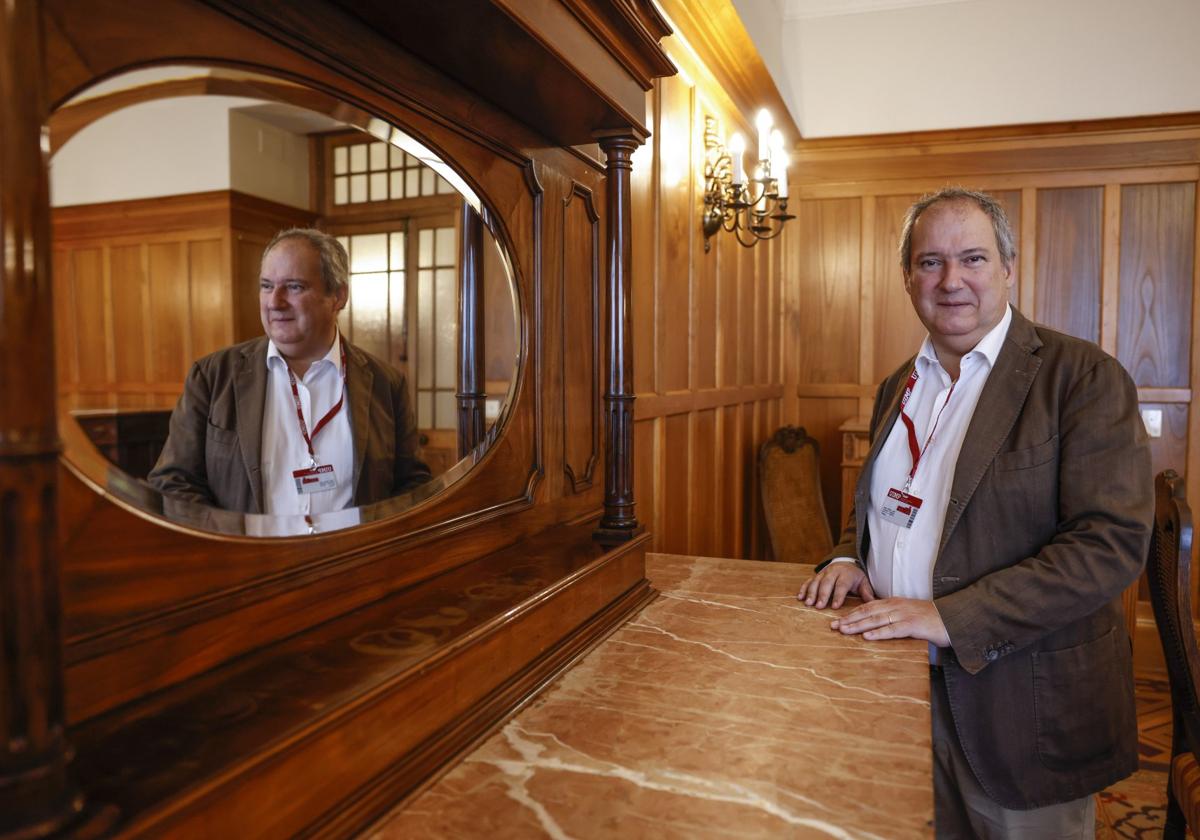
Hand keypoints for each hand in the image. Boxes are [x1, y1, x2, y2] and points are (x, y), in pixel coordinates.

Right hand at [797, 563, 875, 609]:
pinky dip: (804, 589)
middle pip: (826, 583)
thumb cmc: (855, 577)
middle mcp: (833, 572)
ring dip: (811, 593)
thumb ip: (867, 592)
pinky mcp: (816, 575)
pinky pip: (808, 581)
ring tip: (808, 603)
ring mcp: (823, 573)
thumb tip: (873, 602)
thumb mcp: (864, 582)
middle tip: (818, 606)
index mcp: (846, 574)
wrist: (847, 562)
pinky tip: (800, 597)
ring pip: (816, 582)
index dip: (838, 596)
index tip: (834, 606)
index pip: (841, 585)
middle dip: (822, 595)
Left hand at [830, 597, 949, 646]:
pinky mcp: (913, 625)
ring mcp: (904, 615)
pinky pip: (893, 630)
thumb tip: (874, 627)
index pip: (868, 607)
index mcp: (894, 603)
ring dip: (858, 626)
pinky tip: (867, 637)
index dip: (851, 614)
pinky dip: (879, 633)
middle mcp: (896, 606)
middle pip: (867, 612)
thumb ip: (892, 618)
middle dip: (849, 619)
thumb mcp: (907, 614)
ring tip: (843, 630)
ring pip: (876, 620)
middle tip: (833, 626)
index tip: (837, 620)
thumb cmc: (929, 619)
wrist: (952, 618)